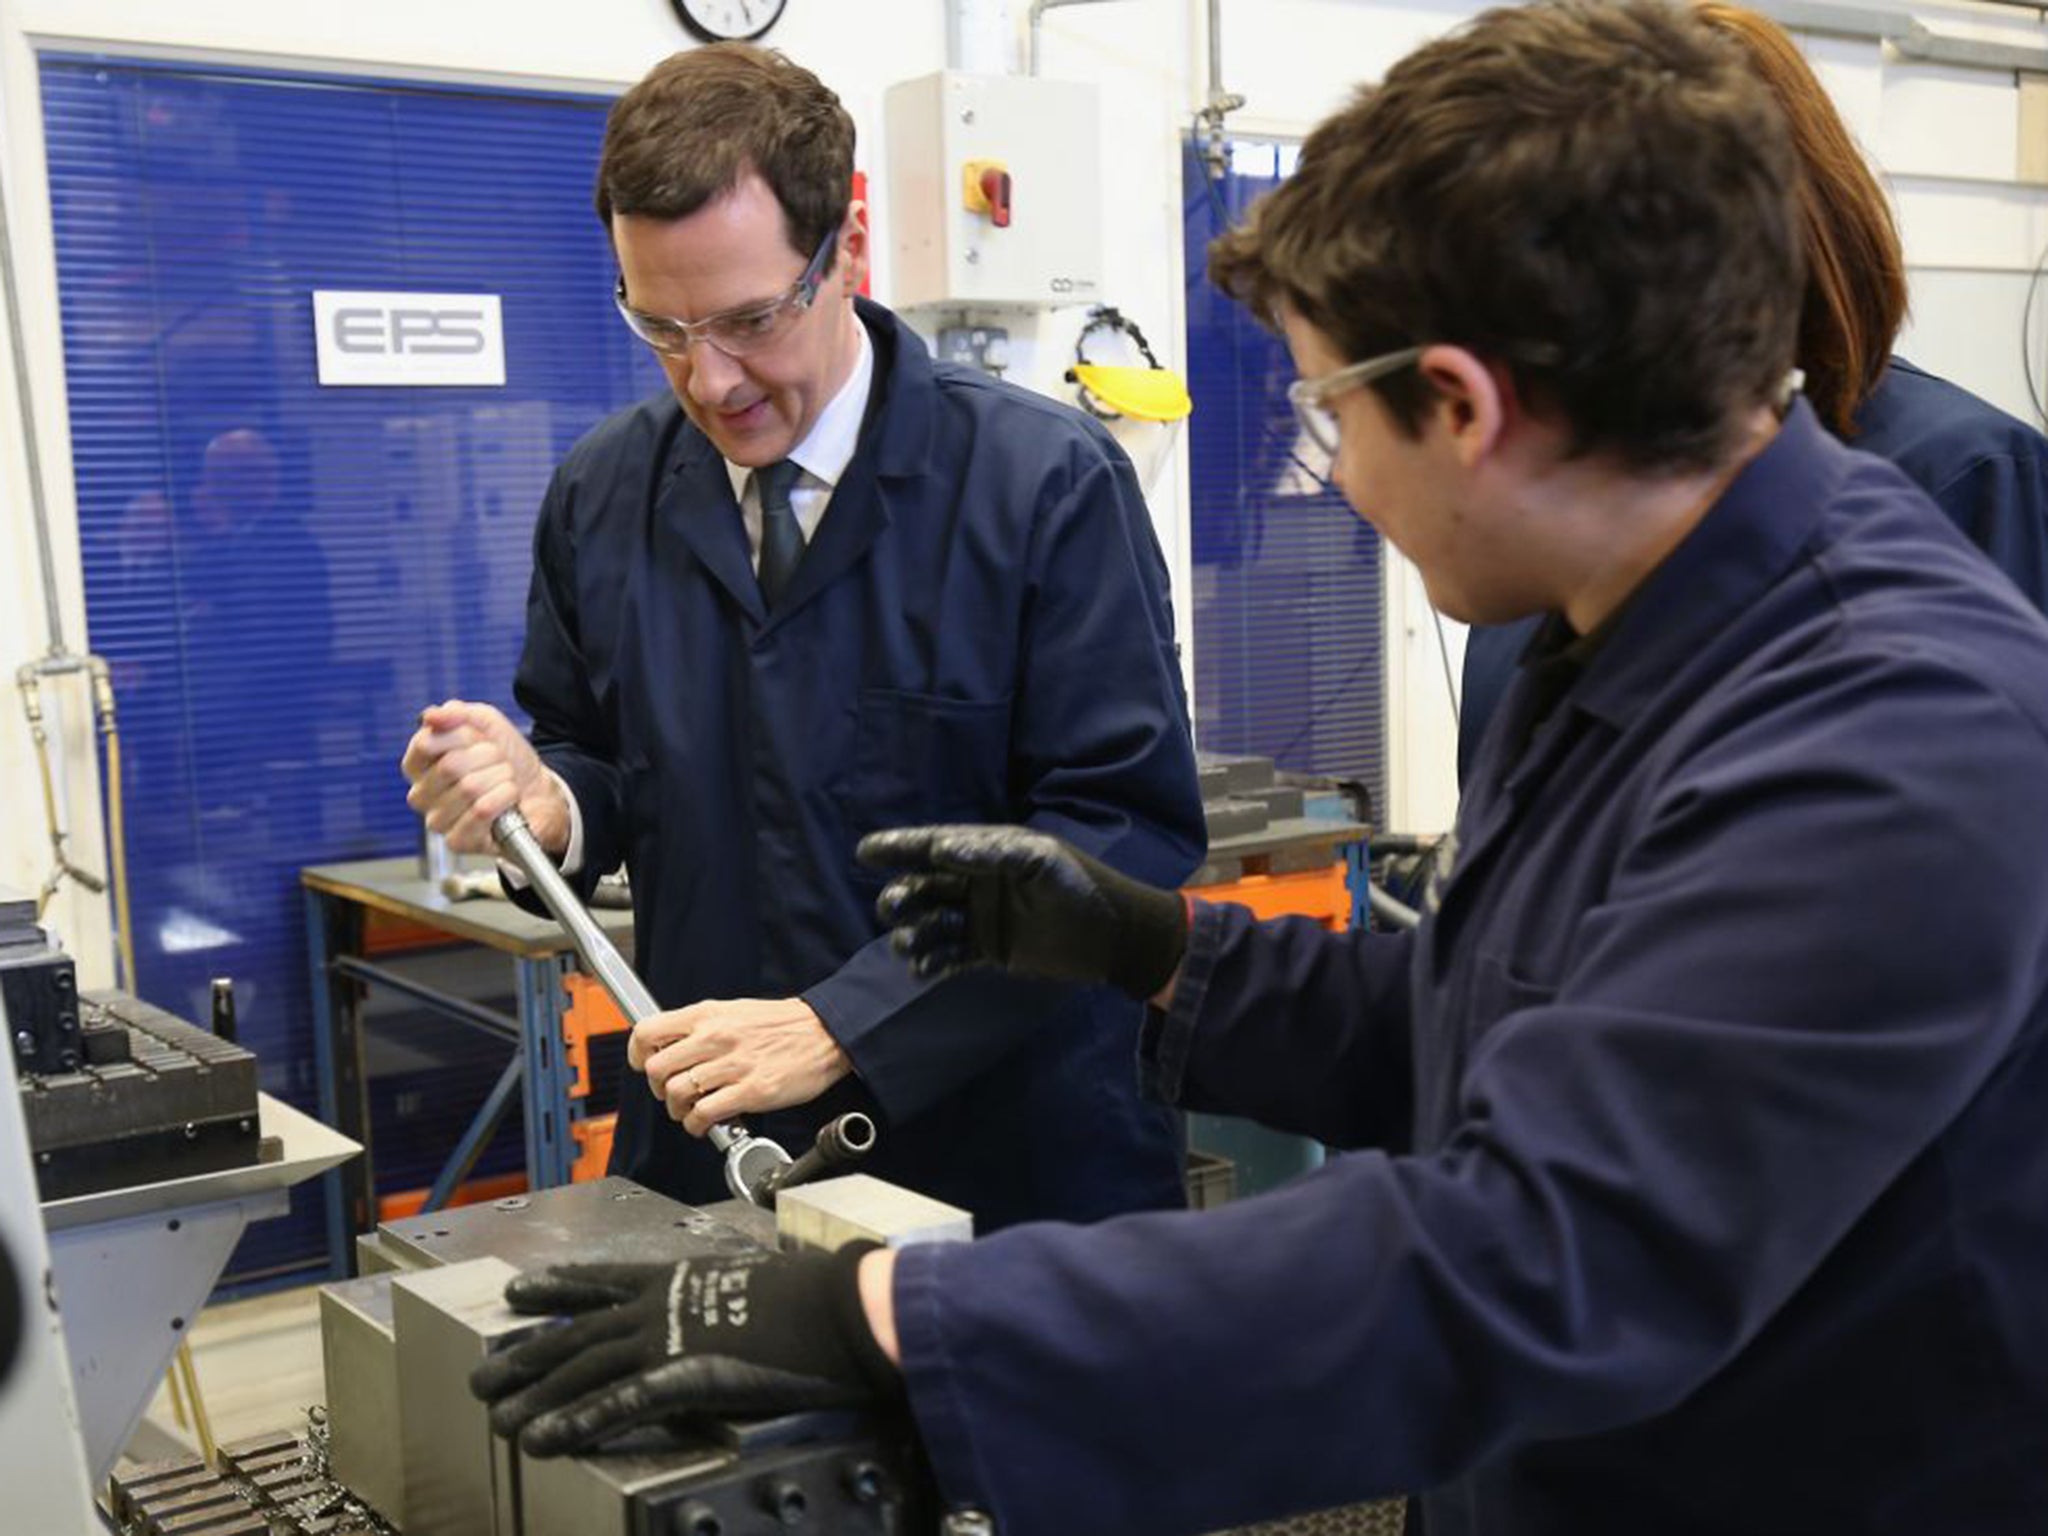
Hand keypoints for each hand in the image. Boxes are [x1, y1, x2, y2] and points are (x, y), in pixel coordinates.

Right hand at [400, 699, 567, 855]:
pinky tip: (508, 802)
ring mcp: (437, 820)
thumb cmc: (506, 759)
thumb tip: (431, 715)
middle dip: (488, 756)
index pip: (426, 743)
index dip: (463, 735)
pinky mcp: (457, 842)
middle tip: (499, 762)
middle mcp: (421, 795)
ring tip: (505, 782)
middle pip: (450, 765)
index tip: (480, 739)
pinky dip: (505, 799)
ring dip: (501, 778)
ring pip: (470, 788)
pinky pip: (482, 811)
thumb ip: (457, 713)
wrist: (540, 790)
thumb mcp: (485, 724)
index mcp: (418, 765)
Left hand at [470, 1245, 899, 1457]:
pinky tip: (542, 1437)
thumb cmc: (819, 1294)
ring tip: (497, 1416)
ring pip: (584, 1367)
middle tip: (486, 1372)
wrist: (843, 1306)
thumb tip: (723, 1309)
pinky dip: (574, 1422)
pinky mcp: (681, 1375)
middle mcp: (662, 1301)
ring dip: (535, 1394)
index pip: (604, 1280)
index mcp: (682, 1275)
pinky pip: (616, 1404)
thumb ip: (725, 1298)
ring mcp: (668, 1336)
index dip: (558, 1287)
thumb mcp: (759, 1284)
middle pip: (579, 1329)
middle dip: (527, 1352)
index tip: (522, 1290)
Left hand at [630, 998, 851, 1136]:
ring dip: (678, 1110)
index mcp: (708, 1015)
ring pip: (676, 1094)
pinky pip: (704, 1114)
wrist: (825, 1033)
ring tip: (692, 1111)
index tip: (643, 1066)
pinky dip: (697, 1125)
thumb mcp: (734, 1011)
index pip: (648, 1032)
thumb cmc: (783, 1025)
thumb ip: (701, 1027)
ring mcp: (733, 1065)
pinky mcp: (751, 1091)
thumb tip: (671, 1046)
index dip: (637, 1055)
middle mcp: (716, 1037)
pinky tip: (707, 1123)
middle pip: (656, 1070)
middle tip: (671, 1094)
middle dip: (658, 1089)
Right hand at [856, 825, 1188, 1000]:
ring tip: (912, 944)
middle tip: (894, 905)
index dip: (900, 847)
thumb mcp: (1041, 860)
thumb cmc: (1081, 887)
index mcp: (988, 853)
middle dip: (902, 894)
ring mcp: (981, 918)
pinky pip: (949, 956)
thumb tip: (942, 849)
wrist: (1113, 936)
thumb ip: (992, 853)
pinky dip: (931, 963)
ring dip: (914, 932)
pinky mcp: (989, 951)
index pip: (935, 846)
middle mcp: (978, 883)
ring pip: (930, 923)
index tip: (866, 851)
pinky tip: (922, 971)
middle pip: (924, 886)